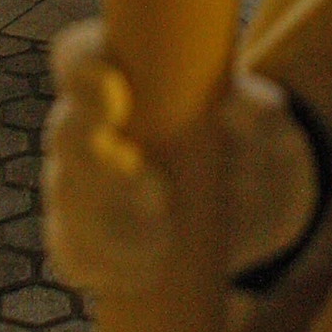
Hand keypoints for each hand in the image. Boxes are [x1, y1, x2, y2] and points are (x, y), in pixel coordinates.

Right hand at [43, 20, 320, 296]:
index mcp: (118, 75)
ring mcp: (80, 183)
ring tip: (161, 237)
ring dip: (106, 221)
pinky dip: (105, 266)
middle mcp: (87, 125)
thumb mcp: (267, 122)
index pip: (78, 57)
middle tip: (153, 186)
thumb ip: (257, 112)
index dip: (83, 72)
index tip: (118, 97)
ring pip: (65, 197)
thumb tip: (233, 107)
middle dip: (96, 161)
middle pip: (63, 133)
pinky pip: (73, 252)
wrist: (255, 200)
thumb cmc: (251, 139)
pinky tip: (143, 273)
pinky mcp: (86, 237)